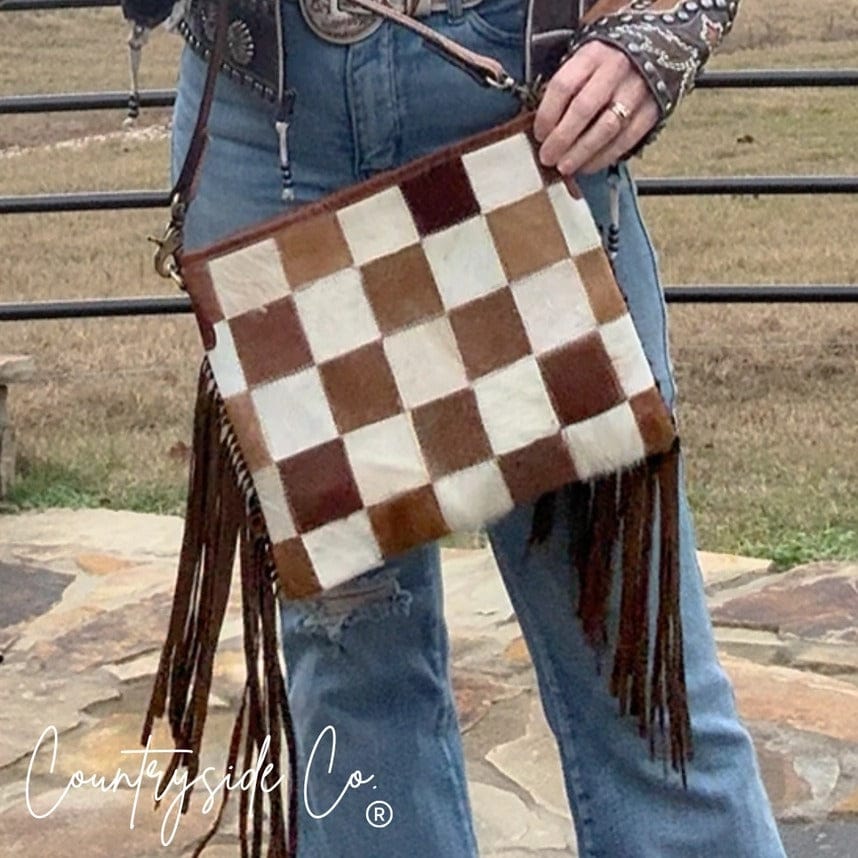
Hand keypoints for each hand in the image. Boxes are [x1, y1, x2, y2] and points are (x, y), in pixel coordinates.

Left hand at [533, 40, 659, 175]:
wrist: (656, 48)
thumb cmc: (607, 64)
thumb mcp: (583, 62)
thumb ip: (566, 89)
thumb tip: (545, 129)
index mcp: (591, 55)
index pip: (563, 86)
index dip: (547, 114)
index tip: (539, 134)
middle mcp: (615, 70)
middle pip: (584, 109)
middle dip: (562, 138)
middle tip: (547, 157)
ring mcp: (636, 91)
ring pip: (606, 128)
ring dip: (582, 152)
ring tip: (565, 167)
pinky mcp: (651, 110)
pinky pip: (626, 140)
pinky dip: (604, 157)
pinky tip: (588, 166)